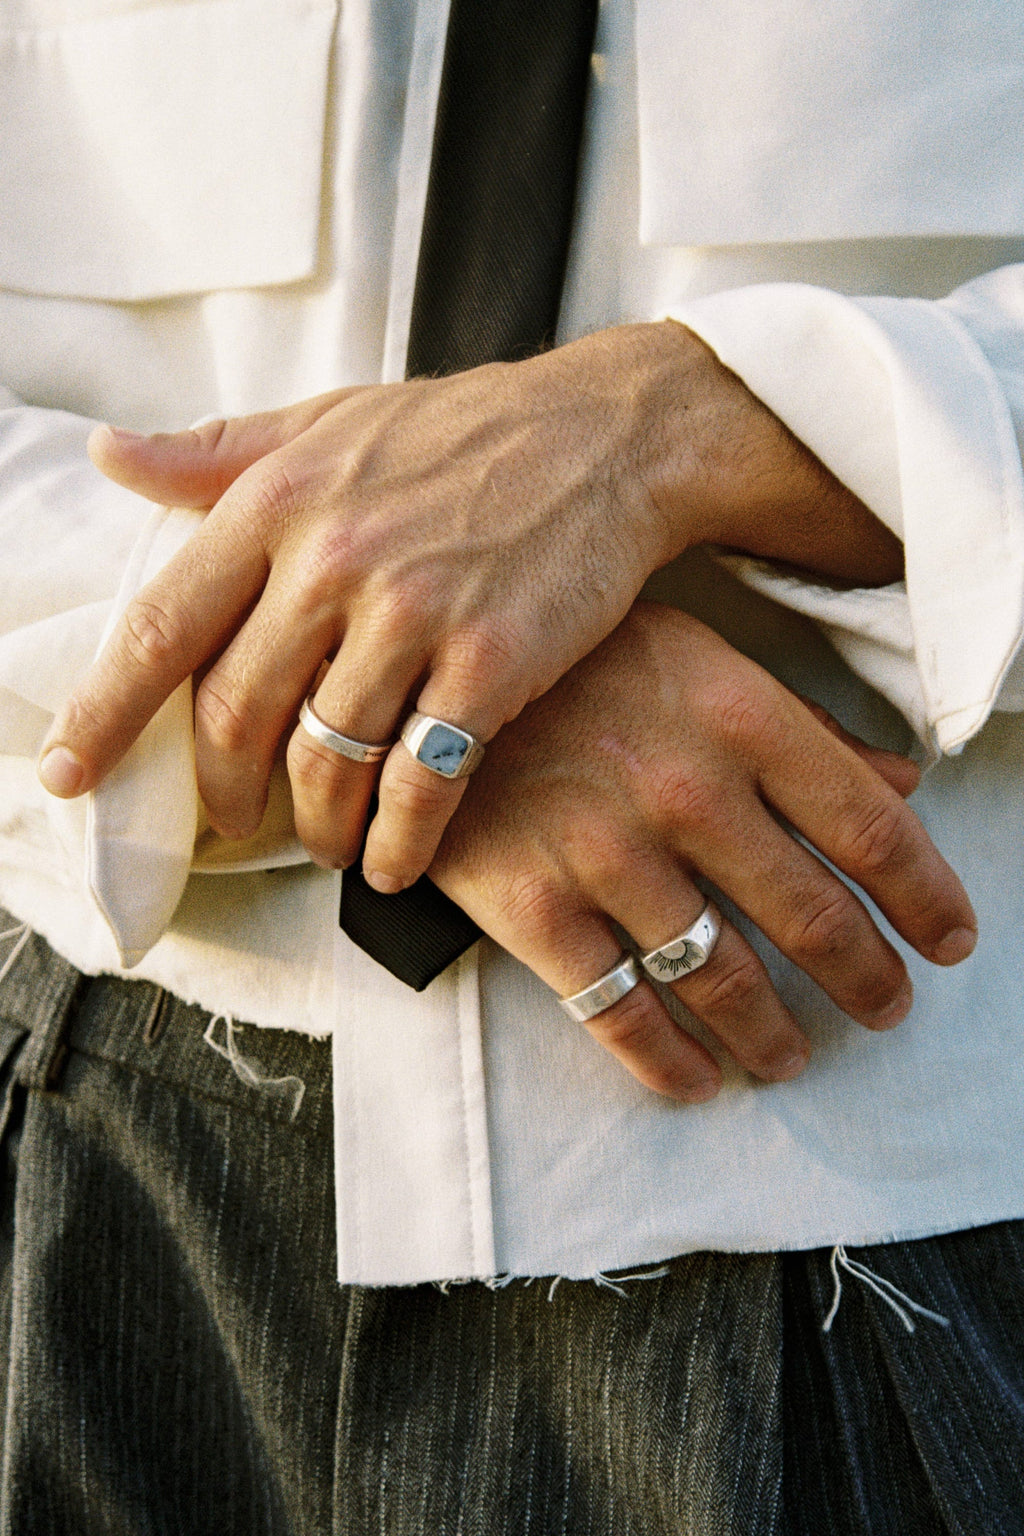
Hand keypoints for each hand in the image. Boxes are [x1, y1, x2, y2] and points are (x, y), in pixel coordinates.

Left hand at [39, 322, 901, 889]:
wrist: (607, 437)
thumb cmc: (465, 432)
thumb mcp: (330, 419)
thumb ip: (219, 453)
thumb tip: (112, 454)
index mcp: (278, 502)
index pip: (163, 628)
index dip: (105, 713)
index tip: (68, 773)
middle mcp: (333, 560)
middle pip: (238, 716)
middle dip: (225, 791)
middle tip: (235, 819)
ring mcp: (414, 614)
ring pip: (328, 761)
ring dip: (316, 827)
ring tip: (325, 842)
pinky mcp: (491, 663)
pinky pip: (423, 782)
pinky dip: (401, 841)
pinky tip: (396, 861)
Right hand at [430, 604, 975, 1101]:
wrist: (416, 667)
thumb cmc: (571, 657)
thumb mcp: (693, 655)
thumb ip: (801, 724)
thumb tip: (900, 784)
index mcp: (738, 712)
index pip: (867, 825)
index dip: (925, 896)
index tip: (951, 942)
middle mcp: (685, 785)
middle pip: (810, 914)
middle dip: (865, 978)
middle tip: (887, 1009)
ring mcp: (603, 848)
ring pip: (719, 977)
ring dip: (771, 1034)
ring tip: (792, 1058)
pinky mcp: (527, 900)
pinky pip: (615, 1009)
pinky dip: (665, 1062)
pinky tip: (695, 1081)